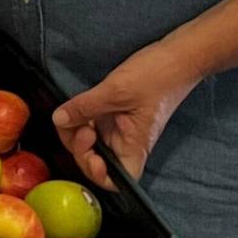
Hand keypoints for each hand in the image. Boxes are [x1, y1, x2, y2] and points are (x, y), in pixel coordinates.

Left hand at [50, 43, 201, 188]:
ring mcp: (120, 128)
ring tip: (77, 111)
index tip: (88, 153)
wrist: (177, 57)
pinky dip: (82, 118)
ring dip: (77, 131)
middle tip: (76, 123)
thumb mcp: (116, 90)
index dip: (98, 175)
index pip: (117, 179)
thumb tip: (59, 120)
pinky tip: (80, 106)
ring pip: (91, 142)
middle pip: (96, 160)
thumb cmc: (157, 76)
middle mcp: (127, 142)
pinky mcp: (115, 115)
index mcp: (135, 146)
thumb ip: (85, 107)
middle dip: (79, 146)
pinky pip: (93, 124)